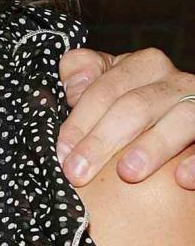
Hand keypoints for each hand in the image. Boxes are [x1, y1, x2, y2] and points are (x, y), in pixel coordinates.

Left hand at [57, 47, 194, 188]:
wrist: (183, 131)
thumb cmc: (132, 113)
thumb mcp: (108, 89)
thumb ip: (85, 77)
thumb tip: (73, 86)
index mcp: (143, 66)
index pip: (105, 89)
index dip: (80, 122)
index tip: (63, 153)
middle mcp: (175, 82)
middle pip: (136, 106)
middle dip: (102, 140)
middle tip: (77, 173)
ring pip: (181, 119)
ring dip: (153, 146)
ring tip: (127, 173)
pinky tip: (181, 179)